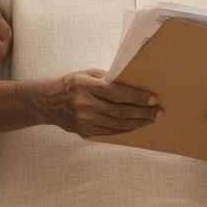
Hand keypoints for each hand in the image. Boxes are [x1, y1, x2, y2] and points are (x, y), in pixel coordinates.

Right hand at [46, 69, 160, 137]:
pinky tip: (135, 125)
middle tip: (157, 112)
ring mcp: (85, 120)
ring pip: (117, 124)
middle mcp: (85, 104)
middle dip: (142, 112)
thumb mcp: (87, 74)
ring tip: (151, 120)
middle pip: (120, 111)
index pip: (116, 93)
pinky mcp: (85, 131)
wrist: (48, 102)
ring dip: (137, 122)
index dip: (136, 97)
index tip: (152, 99)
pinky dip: (125, 129)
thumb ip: (107, 79)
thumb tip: (132, 83)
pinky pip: (110, 132)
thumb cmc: (71, 84)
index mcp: (86, 86)